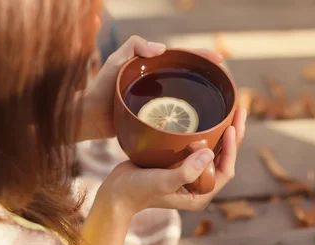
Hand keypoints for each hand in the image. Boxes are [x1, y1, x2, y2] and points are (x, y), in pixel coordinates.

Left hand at [78, 36, 224, 141]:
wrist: (89, 118)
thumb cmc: (100, 89)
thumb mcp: (116, 62)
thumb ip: (134, 46)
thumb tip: (161, 47)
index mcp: (152, 67)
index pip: (182, 59)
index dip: (201, 57)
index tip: (218, 59)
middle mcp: (157, 84)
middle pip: (188, 78)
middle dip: (207, 77)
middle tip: (225, 83)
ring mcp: (156, 103)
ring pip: (184, 98)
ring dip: (202, 100)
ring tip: (221, 104)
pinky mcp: (154, 121)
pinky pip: (175, 118)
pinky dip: (189, 120)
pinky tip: (202, 127)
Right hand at [98, 108, 246, 214]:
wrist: (115, 193)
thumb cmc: (137, 190)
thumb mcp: (162, 182)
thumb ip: (185, 172)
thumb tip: (210, 153)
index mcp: (200, 193)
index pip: (225, 169)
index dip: (232, 149)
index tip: (231, 127)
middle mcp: (198, 185)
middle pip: (223, 158)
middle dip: (233, 136)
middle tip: (240, 111)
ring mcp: (189, 175)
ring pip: (212, 151)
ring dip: (222, 132)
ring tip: (230, 110)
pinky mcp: (178, 164)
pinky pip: (197, 147)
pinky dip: (204, 132)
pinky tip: (205, 117)